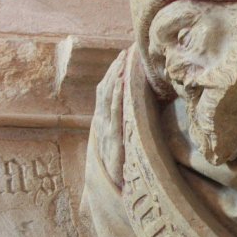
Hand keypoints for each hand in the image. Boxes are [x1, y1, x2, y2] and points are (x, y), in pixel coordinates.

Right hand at [93, 49, 127, 187]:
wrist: (111, 184)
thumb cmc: (118, 164)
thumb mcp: (120, 142)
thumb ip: (124, 127)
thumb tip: (134, 113)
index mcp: (103, 120)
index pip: (106, 92)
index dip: (112, 74)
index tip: (121, 58)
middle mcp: (102, 120)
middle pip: (105, 88)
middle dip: (114, 69)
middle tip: (125, 52)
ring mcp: (106, 127)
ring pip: (108, 96)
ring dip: (116, 76)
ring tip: (124, 60)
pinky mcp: (112, 135)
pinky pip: (114, 110)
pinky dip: (116, 93)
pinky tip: (122, 81)